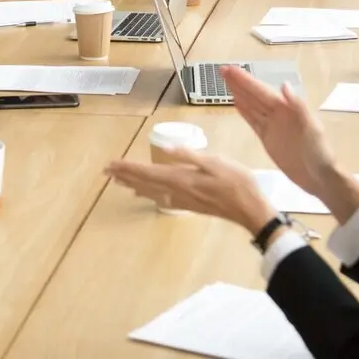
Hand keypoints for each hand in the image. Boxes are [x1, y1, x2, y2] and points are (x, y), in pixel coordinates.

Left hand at [105, 148, 276, 233]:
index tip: (112, 164)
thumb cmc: (237, 183)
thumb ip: (190, 156)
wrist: (251, 209)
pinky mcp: (190, 204)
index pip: (148, 172)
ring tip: (118, 182)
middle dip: (125, 176)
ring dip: (134, 185)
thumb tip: (165, 149)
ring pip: (152, 192)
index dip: (129, 168)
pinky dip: (149, 193)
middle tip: (106, 172)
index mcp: (183, 179)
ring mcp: (184, 200)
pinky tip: (145, 194)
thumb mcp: (216, 162)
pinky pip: (161, 198)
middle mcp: (178, 192)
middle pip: (146, 183)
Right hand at [225, 66, 339, 198]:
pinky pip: (253, 122)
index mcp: (287, 109)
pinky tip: (236, 103)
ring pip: (252, 106)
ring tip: (226, 82)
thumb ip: (298, 106)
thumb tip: (284, 84)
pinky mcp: (267, 139)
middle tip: (222, 70)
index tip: (230, 69)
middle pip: (254, 96)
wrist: (320, 177)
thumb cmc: (319, 152)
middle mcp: (277, 114)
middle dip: (239, 83)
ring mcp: (272, 126)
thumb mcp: (312, 128)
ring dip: (239, 94)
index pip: (261, 91)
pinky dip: (244, 112)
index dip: (246, 80)